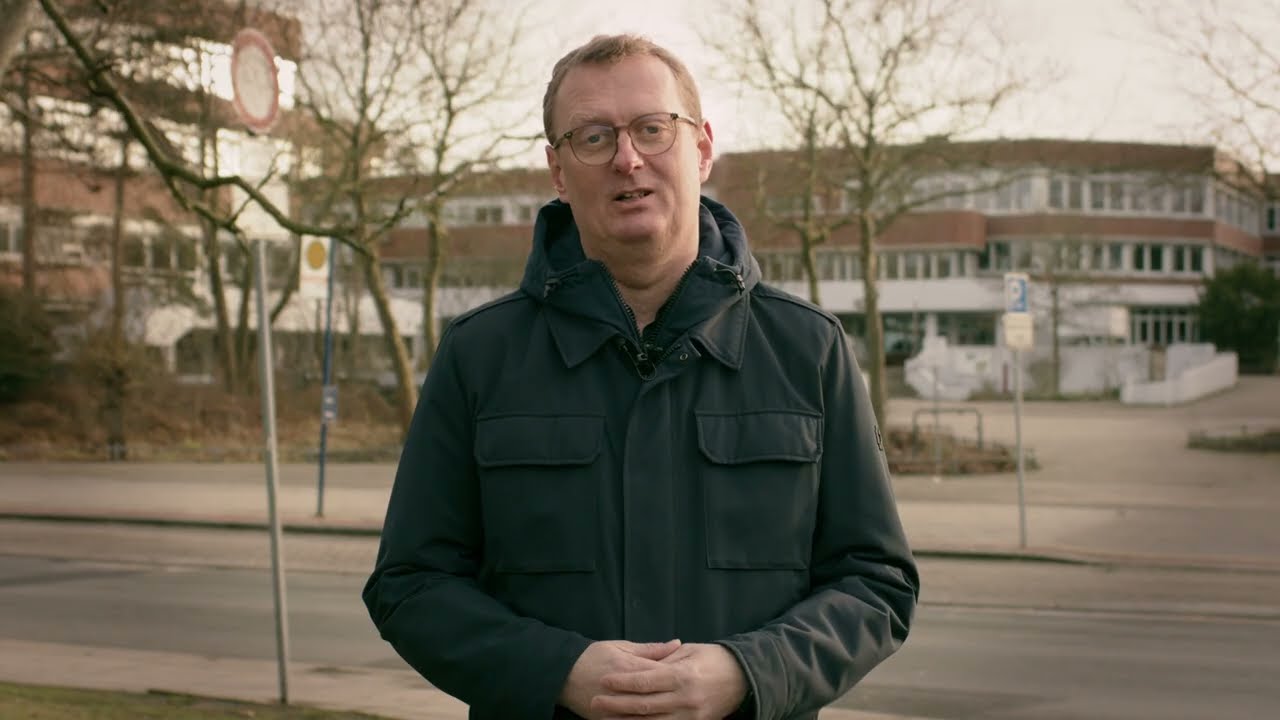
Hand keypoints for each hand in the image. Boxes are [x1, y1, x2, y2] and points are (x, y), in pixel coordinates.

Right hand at [560, 639, 682, 718]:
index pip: (662, 674)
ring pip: (646, 715)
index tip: (691, 676)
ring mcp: (615, 707)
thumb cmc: (594, 656)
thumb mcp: (621, 646)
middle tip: (689, 697)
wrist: (563, 673)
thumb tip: (676, 644)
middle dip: (674, 698)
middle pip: (657, 697)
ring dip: (662, 714)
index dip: (678, 676)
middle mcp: (624, 689)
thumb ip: (650, 649)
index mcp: (630, 667)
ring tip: (679, 712)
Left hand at [590, 642, 747, 719]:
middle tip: (596, 701)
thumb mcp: (690, 652)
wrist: (744, 679)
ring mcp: (690, 716)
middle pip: (644, 705)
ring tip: (606, 718)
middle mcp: (685, 699)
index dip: (623, 682)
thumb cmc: (714, 659)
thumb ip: (664, 659)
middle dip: (617, 704)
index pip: (646, 681)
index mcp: (682, 676)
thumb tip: (640, 662)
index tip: (604, 680)